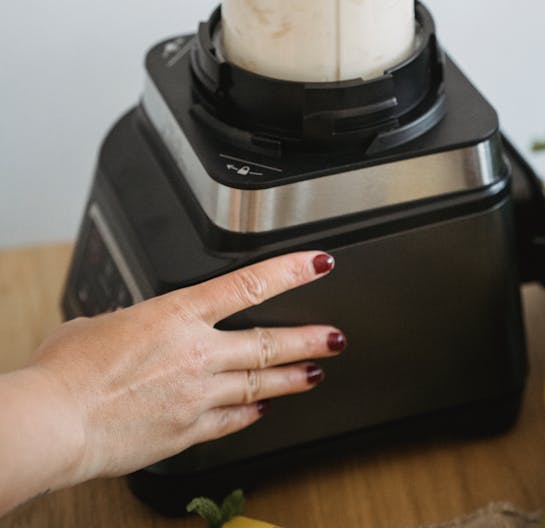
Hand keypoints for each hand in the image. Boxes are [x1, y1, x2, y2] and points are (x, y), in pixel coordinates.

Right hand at [23, 251, 342, 487]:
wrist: (56, 423)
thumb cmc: (68, 372)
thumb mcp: (101, 324)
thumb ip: (133, 323)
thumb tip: (133, 330)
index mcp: (176, 314)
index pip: (249, 285)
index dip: (291, 271)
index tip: (318, 264)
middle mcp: (196, 353)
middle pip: (267, 343)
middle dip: (308, 339)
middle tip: (335, 336)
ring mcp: (196, 395)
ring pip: (260, 384)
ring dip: (292, 379)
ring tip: (316, 374)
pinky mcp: (186, 433)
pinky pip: (230, 421)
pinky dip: (249, 414)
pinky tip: (262, 412)